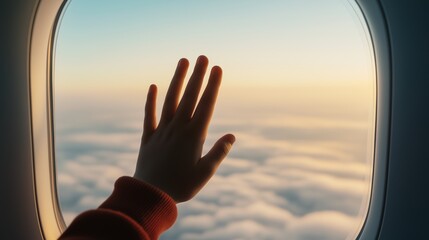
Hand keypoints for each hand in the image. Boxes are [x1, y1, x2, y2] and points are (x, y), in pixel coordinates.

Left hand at [133, 56, 234, 202]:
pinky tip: (153, 86)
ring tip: (183, 62)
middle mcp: (178, 128)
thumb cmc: (181, 187)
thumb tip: (232, 135)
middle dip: (198, 76)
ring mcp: (162, 131)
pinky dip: (151, 100)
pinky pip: (149, 115)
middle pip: (190, 97)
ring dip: (177, 80)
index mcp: (194, 136)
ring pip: (170, 100)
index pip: (206, 105)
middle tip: (203, 57)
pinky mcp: (149, 137)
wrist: (150, 196)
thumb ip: (218, 153)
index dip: (213, 85)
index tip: (217, 69)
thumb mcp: (205, 173)